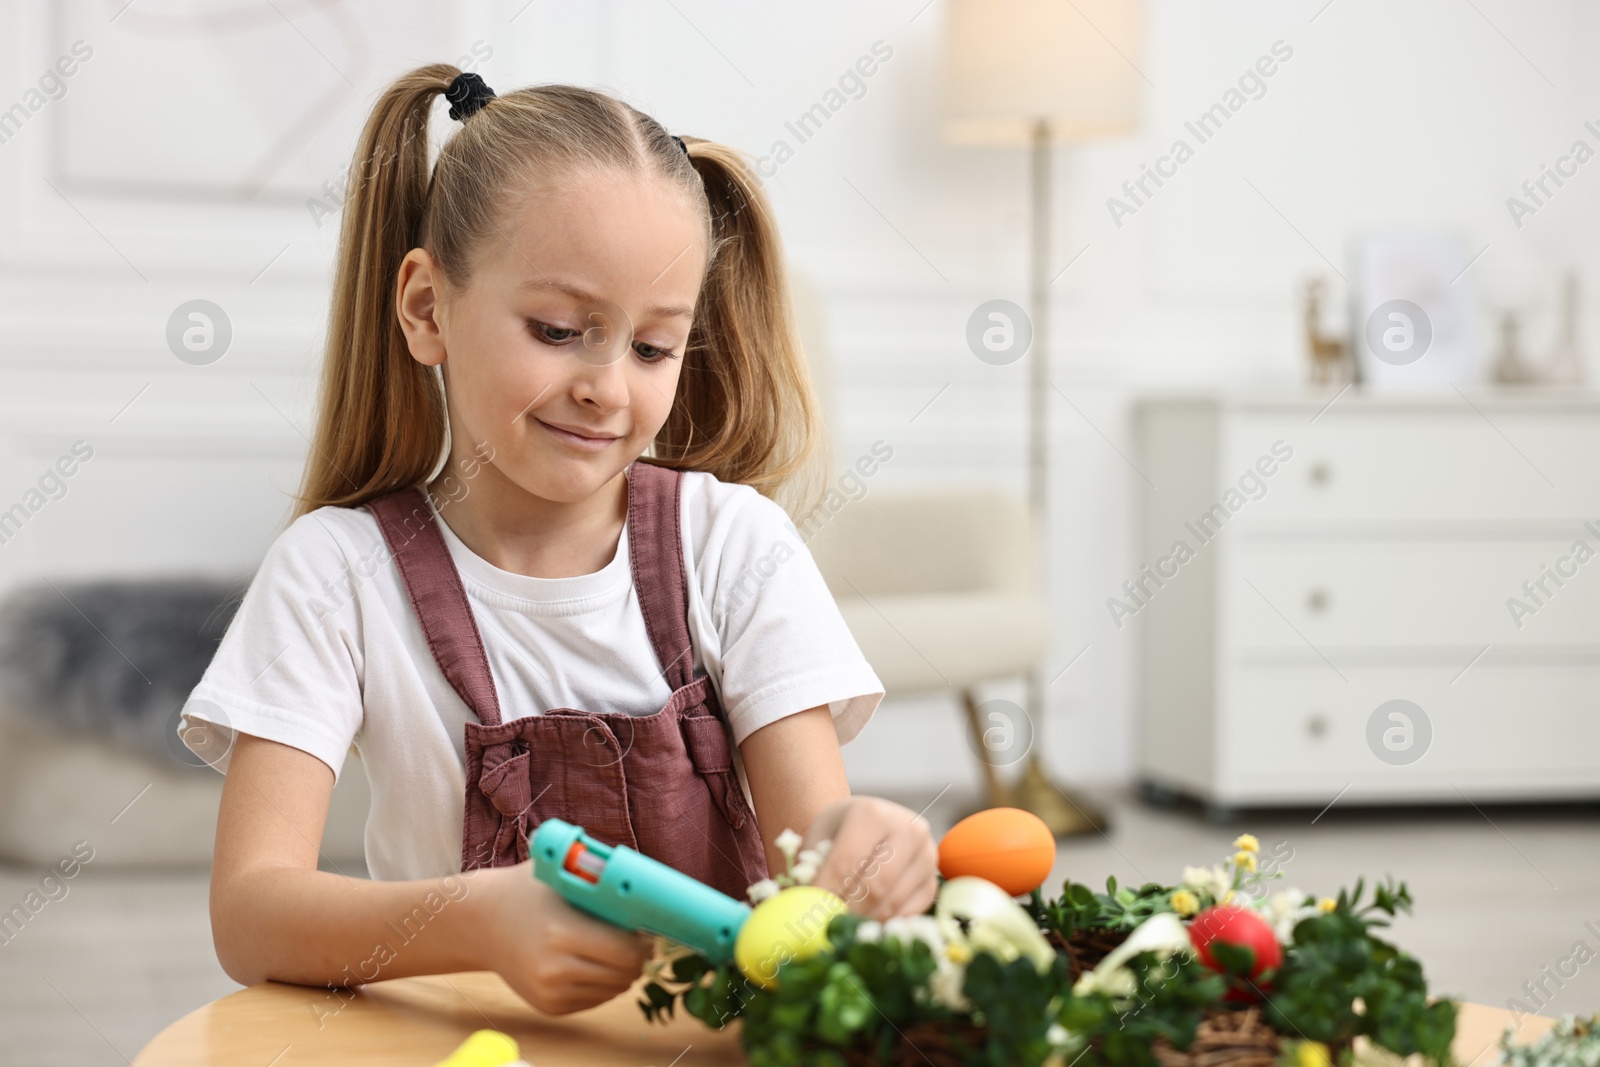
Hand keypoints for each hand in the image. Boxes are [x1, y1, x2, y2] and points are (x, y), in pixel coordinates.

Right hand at [463, 862, 653, 1014]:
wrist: (481, 921)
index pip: (625, 951)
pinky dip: (602, 984)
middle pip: (623, 974)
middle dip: (637, 958)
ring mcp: (549, 992)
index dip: (643, 942)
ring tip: (615, 949)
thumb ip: (603, 887)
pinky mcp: (547, 1006)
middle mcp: (554, 968)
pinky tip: (593, 962)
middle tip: (638, 940)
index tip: (646, 930)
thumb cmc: (527, 891)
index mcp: (561, 933)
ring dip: (622, 972)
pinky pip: (594, 1000)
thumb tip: (649, 899)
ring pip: (612, 991)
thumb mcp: (564, 877)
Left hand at [801, 796, 937, 920]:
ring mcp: (926, 856)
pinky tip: (863, 925)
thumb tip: (803, 908)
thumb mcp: (818, 841)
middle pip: (875, 885)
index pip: (847, 862)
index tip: (809, 916)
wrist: (867, 826)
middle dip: (847, 912)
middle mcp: (908, 829)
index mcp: (872, 813)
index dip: (826, 893)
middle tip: (826, 929)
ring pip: (892, 903)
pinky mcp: (932, 882)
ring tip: (841, 929)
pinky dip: (883, 925)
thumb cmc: (838, 834)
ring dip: (863, 923)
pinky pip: (908, 914)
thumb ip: (811, 871)